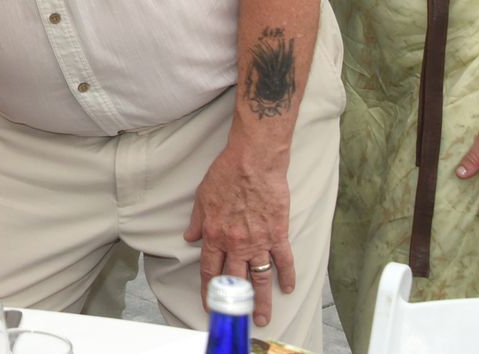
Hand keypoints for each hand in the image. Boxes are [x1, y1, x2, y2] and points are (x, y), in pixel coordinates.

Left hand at [183, 145, 294, 326]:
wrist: (253, 161)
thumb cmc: (226, 173)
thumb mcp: (202, 196)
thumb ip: (197, 220)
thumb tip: (190, 237)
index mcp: (214, 234)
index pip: (209, 270)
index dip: (208, 289)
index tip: (209, 302)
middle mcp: (235, 243)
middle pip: (234, 280)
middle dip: (234, 302)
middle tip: (237, 317)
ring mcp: (258, 240)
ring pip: (259, 278)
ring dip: (260, 300)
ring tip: (262, 316)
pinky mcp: (278, 234)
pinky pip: (284, 261)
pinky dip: (287, 276)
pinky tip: (288, 288)